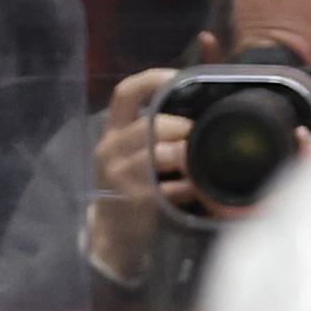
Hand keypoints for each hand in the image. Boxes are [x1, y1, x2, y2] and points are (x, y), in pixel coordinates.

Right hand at [87, 43, 217, 279]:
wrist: (113, 235)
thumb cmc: (135, 186)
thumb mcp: (137, 153)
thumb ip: (160, 128)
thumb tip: (196, 95)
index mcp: (112, 131)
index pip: (126, 93)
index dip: (152, 80)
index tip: (178, 75)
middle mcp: (110, 148)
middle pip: (149, 125)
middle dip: (181, 128)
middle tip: (200, 136)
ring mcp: (120, 176)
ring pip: (159, 154)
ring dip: (186, 157)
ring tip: (200, 163)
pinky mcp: (134, 201)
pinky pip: (167, 188)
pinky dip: (187, 189)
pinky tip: (195, 191)